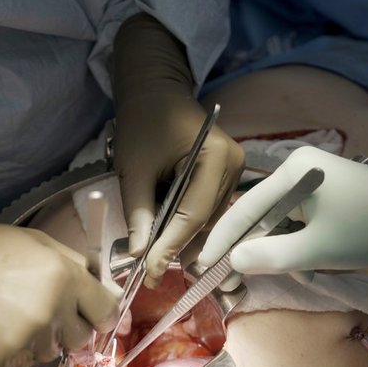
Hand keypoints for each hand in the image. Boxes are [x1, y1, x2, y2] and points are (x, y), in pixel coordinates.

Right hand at [0, 198, 119, 366]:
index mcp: (63, 276)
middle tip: (40, 313)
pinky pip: (22, 365)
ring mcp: (27, 340)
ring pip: (51, 353)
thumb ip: (69, 263)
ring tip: (7, 320)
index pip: (107, 310)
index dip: (100, 313)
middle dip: (68, 328)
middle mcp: (51, 311)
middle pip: (82, 337)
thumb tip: (97, 284)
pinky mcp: (2, 363)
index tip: (91, 314)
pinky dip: (11, 353)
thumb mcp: (31, 241)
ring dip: (38, 342)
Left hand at [112, 13, 243, 286]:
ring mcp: (234, 171)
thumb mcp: (134, 168)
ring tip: (157, 262)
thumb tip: (139, 255)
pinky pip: (209, 210)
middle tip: (152, 275)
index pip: (195, 213)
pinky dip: (188, 226)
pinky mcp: (226, 176)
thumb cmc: (142, 122)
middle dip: (179, 248)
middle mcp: (234, 165)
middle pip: (207, 221)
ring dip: (184, 241)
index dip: (172, 245)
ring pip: (210, 221)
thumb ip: (138, 211)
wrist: (155, 92)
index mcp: (215, 156)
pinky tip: (169, 240)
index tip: (151, 272)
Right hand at [199, 146, 367, 273]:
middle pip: (257, 213)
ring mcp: (308, 180)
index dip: (222, 238)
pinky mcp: (320, 193)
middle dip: (245, 248)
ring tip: (268, 278)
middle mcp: (295, 168)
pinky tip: (300, 266)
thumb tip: (234, 260)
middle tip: (226, 279)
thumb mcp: (318, 248)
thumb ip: (272, 256)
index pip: (244, 207)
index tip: (203, 264)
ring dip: (272, 250)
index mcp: (291, 170)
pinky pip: (293, 221)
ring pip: (275, 221)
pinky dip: (291, 244)